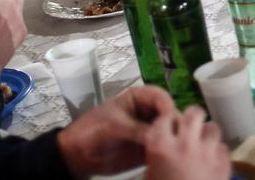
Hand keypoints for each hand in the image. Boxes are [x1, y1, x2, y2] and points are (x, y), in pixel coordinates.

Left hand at [58, 86, 180, 177]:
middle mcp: (148, 112)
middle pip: (170, 113)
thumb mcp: (112, 126)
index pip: (160, 97)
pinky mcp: (150, 148)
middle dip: (174, 123)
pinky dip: (168, 151)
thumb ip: (135, 129)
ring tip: (172, 148)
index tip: (171, 120)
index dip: (168, 106)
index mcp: (139, 98)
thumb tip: (159, 135)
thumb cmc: (91, 131)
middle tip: (175, 137)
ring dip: (174, 138)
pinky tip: (169, 157)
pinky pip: (165, 147)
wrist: (78, 155)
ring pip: (171, 130)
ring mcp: (150, 130)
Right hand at [144, 104, 230, 179]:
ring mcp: (208, 152)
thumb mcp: (149, 174)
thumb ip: (157, 154)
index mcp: (161, 146)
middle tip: (189, 127)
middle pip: (194, 113)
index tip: (168, 128)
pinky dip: (217, 153)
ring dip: (207, 134)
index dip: (167, 122)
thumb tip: (164, 143)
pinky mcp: (224, 163)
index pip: (165, 118)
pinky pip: (223, 148)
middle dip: (191, 118)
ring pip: (213, 127)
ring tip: (203, 143)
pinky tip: (212, 160)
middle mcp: (186, 143)